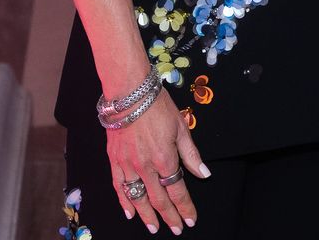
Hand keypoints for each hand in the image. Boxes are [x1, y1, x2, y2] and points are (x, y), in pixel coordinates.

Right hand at [107, 91, 209, 234]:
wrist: (128, 92)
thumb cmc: (157, 106)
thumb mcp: (181, 127)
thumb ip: (191, 154)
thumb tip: (204, 174)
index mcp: (165, 159)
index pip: (178, 191)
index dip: (185, 208)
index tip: (191, 220)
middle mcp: (146, 167)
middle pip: (159, 199)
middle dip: (169, 217)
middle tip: (176, 229)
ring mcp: (128, 165)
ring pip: (138, 198)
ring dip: (147, 216)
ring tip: (154, 228)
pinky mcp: (114, 160)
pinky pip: (119, 187)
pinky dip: (124, 202)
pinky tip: (130, 212)